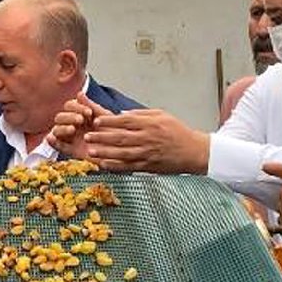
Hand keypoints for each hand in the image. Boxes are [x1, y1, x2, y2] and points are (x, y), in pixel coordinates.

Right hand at [48, 93, 111, 159]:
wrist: (122, 149)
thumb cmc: (116, 131)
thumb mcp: (105, 117)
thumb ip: (92, 106)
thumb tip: (79, 94)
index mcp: (81, 114)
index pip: (70, 106)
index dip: (76, 107)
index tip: (88, 113)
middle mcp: (74, 125)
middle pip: (60, 117)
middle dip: (69, 117)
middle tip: (80, 120)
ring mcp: (71, 138)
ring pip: (57, 130)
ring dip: (61, 128)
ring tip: (72, 129)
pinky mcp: (72, 150)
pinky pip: (58, 146)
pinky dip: (52, 142)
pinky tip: (51, 138)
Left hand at [82, 109, 209, 173]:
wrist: (194, 151)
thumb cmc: (178, 131)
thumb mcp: (162, 115)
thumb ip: (140, 114)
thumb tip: (120, 114)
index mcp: (150, 124)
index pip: (125, 122)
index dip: (108, 122)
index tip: (95, 121)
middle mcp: (147, 138)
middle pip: (120, 138)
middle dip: (102, 137)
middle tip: (87, 136)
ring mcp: (147, 153)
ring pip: (122, 153)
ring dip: (105, 153)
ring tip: (91, 151)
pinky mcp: (149, 166)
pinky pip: (129, 167)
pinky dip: (116, 166)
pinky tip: (104, 165)